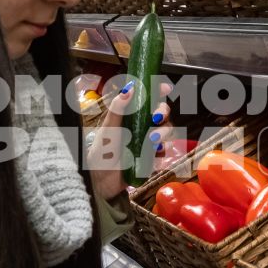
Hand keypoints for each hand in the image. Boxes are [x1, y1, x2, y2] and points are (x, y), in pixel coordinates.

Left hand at [89, 77, 172, 202]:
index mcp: (130, 115)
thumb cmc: (101, 152)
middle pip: (162, 113)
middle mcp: (141, 126)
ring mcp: (147, 141)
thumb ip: (118, 109)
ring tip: (152, 140)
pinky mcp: (152, 157)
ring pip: (166, 130)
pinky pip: (165, 151)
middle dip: (163, 112)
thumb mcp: (108, 128)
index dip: (158, 91)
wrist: (101, 180)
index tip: (165, 88)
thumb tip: (129, 88)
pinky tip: (155, 153)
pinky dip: (163, 150)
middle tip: (156, 118)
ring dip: (163, 132)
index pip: (147, 99)